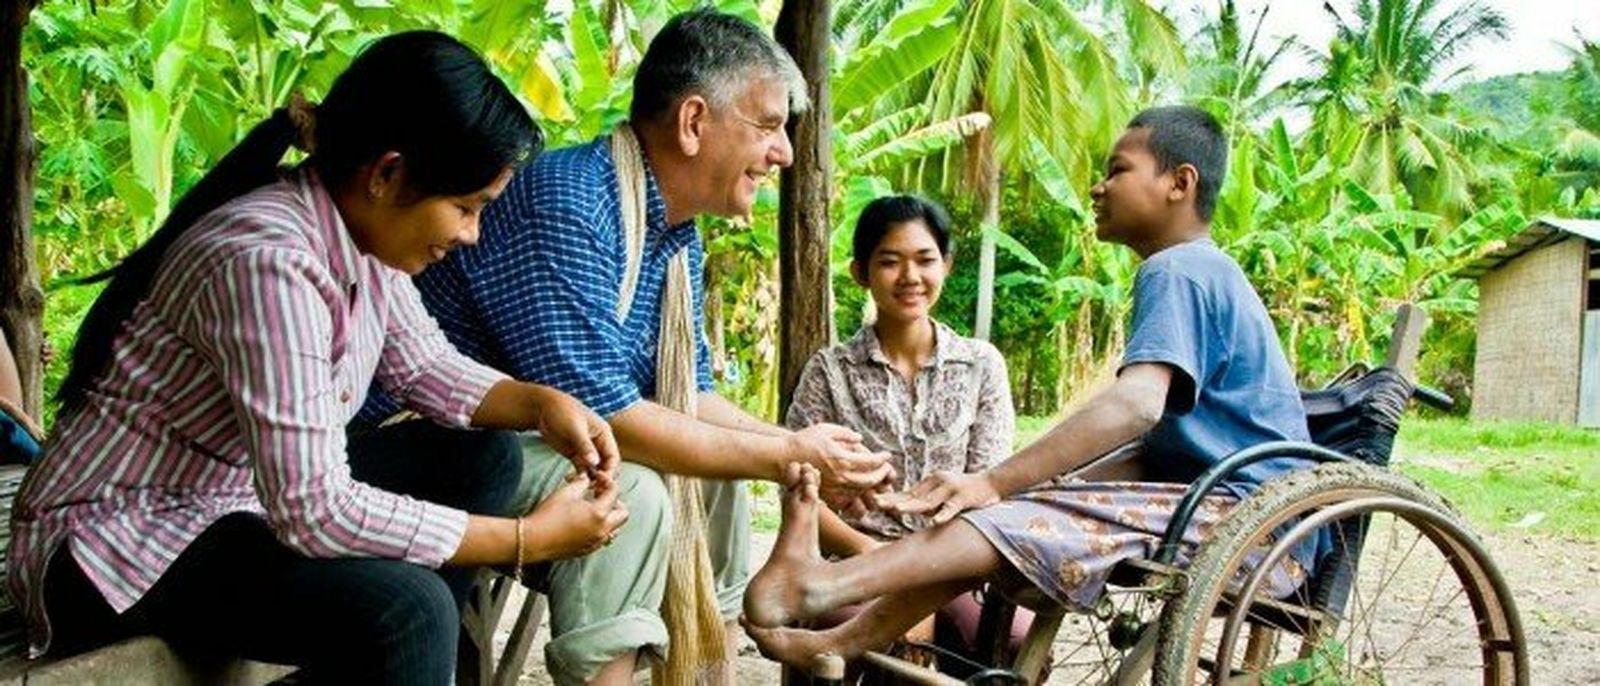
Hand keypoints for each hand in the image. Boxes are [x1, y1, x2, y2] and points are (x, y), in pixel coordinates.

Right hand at [520, 473, 628, 559]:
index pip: (614, 492)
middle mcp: (602, 530)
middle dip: (615, 501)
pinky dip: (601, 528)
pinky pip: (604, 538)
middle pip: (623, 513)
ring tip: (594, 508)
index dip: (606, 481)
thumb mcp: (567, 492)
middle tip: (600, 494)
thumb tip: (589, 478)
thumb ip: (583, 482)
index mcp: (599, 514)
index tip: (597, 477)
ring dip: (610, 516)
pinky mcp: (588, 550)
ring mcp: (596, 542)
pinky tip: (586, 521)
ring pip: (615, 528)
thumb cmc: (548, 515)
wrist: (532, 540)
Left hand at [532, 384, 620, 484]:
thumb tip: (595, 462)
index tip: (601, 480)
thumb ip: (584, 445)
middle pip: (606, 465)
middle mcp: (598, 443)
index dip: (610, 470)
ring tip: (579, 486)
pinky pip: (582, 469)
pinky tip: (569, 479)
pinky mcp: (575, 454)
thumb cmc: (562, 412)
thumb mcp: (574, 428)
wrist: (543, 408)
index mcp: (604, 434)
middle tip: (591, 488)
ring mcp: (587, 450)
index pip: (614, 457)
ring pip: (595, 469)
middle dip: (601, 477)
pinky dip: (579, 476)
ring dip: (589, 479)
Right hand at [788, 423, 893, 491]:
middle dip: (881, 475)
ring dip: (871, 485)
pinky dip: (856, 495)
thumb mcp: (826, 429)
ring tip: (875, 478)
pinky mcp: (826, 495)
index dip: (882, 459)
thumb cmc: (803, 441)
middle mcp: (840, 476)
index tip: (887, 455)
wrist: (783, 458)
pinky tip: (858, 488)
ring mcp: (833, 488)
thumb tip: (859, 439)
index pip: (871, 462)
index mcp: (841, 459)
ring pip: (860, 491)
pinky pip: (847, 499)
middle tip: (885, 468)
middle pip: (870, 480)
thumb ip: (845, 434)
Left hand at [876, 471, 1000, 524]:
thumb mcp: (942, 494)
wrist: (992, 483)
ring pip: (930, 501)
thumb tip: (906, 509)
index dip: (892, 497)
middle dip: (895, 500)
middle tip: (877, 503)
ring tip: (898, 511)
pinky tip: (936, 521)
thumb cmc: (965, 492)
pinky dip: (945, 514)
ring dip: (913, 506)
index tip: (875, 501)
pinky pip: (953, 507)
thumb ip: (926, 501)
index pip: (908, 492)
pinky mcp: (965, 497)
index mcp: (932, 483)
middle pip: (914, 495)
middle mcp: (939, 483)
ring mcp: (951, 490)